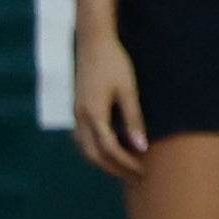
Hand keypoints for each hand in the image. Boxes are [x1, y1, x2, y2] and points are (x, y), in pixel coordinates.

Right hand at [72, 34, 151, 174]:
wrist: (93, 41)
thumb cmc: (114, 62)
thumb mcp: (128, 89)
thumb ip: (133, 119)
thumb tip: (141, 148)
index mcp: (93, 113)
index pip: (109, 149)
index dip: (126, 163)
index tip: (143, 170)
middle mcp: (80, 117)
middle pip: (94, 155)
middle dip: (115, 169)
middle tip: (136, 177)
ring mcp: (75, 113)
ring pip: (85, 149)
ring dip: (103, 162)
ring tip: (124, 167)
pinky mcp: (76, 108)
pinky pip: (82, 138)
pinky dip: (95, 150)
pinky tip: (109, 150)